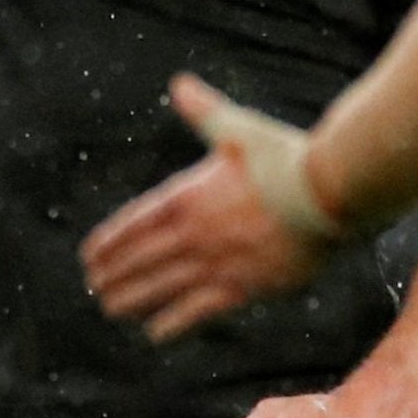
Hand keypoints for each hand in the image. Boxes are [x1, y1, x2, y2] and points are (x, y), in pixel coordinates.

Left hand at [80, 77, 333, 341]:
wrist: (328, 192)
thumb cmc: (285, 156)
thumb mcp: (238, 128)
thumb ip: (204, 111)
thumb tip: (179, 83)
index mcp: (189, 195)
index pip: (136, 222)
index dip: (110, 241)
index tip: (89, 255)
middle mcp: (195, 233)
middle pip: (142, 258)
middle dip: (114, 273)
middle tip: (93, 286)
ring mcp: (217, 262)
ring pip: (161, 287)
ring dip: (133, 299)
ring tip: (111, 310)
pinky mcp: (244, 286)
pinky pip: (197, 311)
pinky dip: (173, 323)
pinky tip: (155, 334)